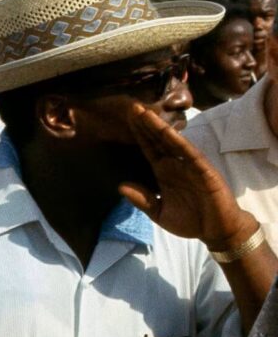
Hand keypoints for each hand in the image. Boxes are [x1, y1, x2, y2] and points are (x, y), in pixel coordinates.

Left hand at [119, 103, 257, 251]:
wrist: (215, 230)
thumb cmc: (190, 220)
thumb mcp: (159, 212)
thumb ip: (142, 199)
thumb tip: (120, 186)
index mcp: (163, 172)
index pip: (148, 149)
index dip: (138, 134)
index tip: (126, 119)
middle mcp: (175, 164)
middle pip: (157, 140)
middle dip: (145, 124)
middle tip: (131, 106)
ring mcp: (189, 166)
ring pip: (172, 142)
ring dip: (159, 127)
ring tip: (145, 113)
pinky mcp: (203, 171)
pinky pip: (190, 154)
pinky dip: (179, 143)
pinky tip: (167, 132)